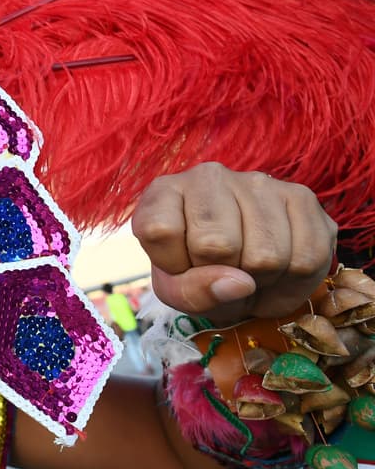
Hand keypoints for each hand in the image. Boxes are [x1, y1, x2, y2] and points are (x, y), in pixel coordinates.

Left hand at [131, 163, 336, 319]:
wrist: (242, 267)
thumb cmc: (199, 274)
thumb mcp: (177, 291)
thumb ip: (193, 293)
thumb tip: (241, 283)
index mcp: (164, 192)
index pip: (161, 230)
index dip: (173, 264)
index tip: (181, 264)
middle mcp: (209, 176)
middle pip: (218, 245)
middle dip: (223, 276)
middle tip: (223, 274)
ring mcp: (258, 182)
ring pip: (268, 255)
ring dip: (262, 281)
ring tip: (251, 273)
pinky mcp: (301, 196)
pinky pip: (307, 257)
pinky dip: (295, 281)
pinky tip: (280, 271)